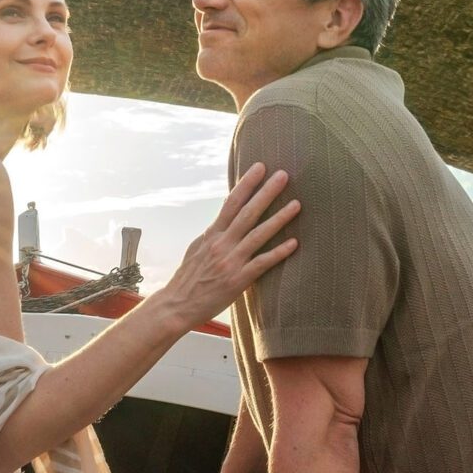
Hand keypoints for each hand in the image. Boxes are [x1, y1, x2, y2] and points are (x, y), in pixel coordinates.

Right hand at [163, 163, 299, 325]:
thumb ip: (215, 233)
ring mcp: (230, 261)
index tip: (260, 167)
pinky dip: (278, 252)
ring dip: (279, 218)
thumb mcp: (198, 248)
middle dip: (266, 192)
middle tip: (283, 175)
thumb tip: (226, 218)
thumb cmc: (188, 278)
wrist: (176, 305)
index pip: (231, 202)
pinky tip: (294, 243)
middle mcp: (222, 243)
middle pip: (247, 212)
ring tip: (297, 204)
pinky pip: (262, 263)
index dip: (246, 184)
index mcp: (212, 234)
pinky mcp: (237, 280)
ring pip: (259, 234)